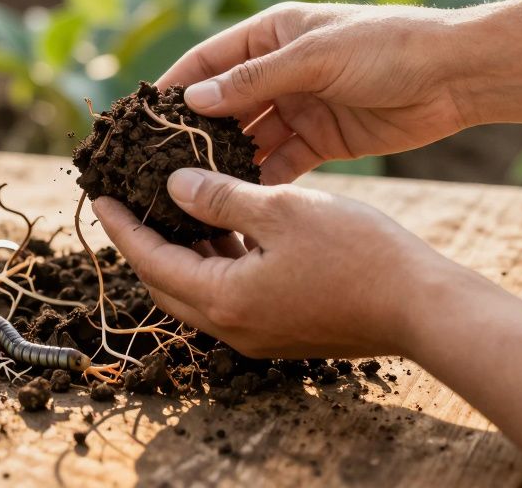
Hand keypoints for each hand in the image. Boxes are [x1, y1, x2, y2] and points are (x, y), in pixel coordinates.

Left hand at [93, 167, 461, 358]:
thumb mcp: (279, 209)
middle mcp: (232, 327)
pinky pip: (231, 294)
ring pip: (200, 289)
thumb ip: (219, 197)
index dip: (122, 227)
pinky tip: (229, 226)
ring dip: (184, 251)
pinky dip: (219, 260)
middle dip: (144, 243)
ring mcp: (258, 334)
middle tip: (129, 202)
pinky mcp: (283, 329)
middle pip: (167, 283)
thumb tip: (173, 187)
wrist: (422, 306)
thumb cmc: (356, 253)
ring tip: (174, 205)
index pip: (150, 261)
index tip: (100, 196)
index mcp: (222, 298)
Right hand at [158, 2, 469, 183]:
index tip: (140, 120)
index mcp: (273, 34)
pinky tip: (238, 201)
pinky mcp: (323, 139)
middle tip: (158, 166)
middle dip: (194, 133)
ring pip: (249, 137)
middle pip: (224, 103)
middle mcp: (280, 69)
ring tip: (191, 190)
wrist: (456, 76)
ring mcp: (300, 105)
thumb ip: (254, 80)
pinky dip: (261, 179)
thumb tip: (193, 101)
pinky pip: (280, 161)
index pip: (208, 61)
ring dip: (225, 160)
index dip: (173, 88)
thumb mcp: (316, 57)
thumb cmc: (388, 47)